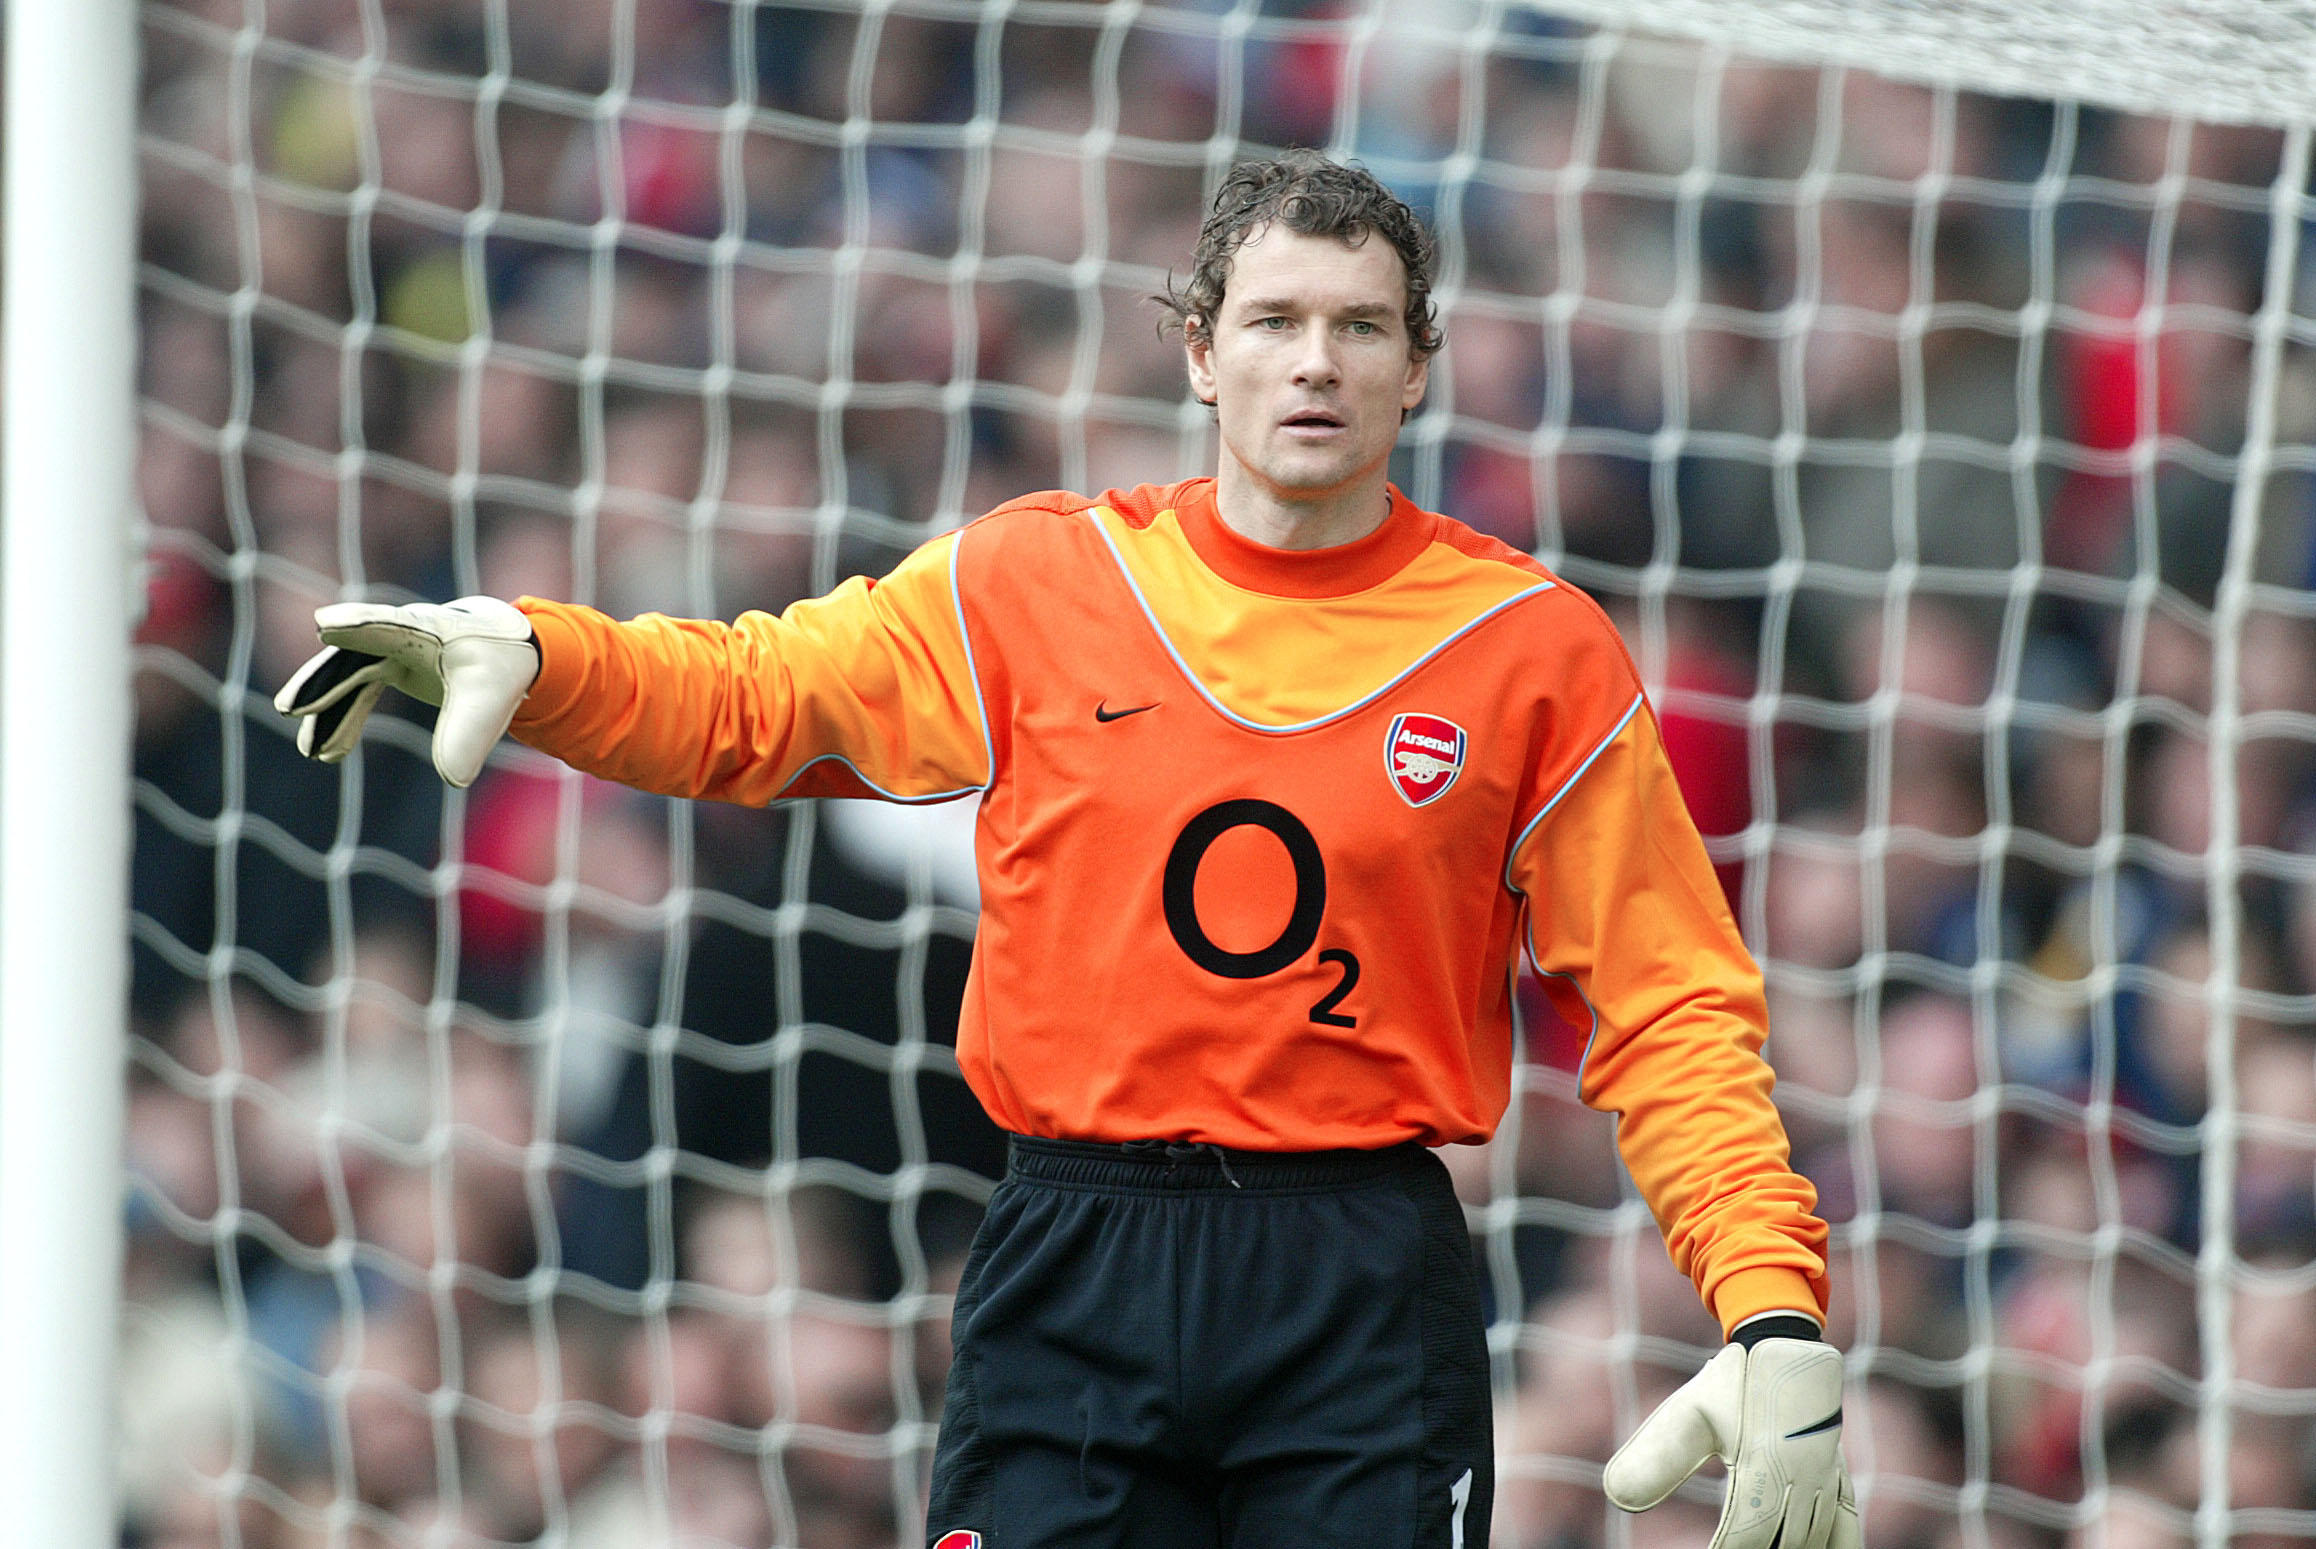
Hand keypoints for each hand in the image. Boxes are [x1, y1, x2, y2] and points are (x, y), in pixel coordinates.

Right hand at [273, 596, 539, 786]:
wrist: (506, 649)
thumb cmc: (500, 664)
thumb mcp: (492, 700)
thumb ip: (470, 734)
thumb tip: (453, 780)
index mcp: (431, 628)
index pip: (390, 626)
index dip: (359, 625)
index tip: (326, 624)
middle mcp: (402, 634)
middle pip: (354, 656)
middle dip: (323, 681)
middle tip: (292, 706)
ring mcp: (390, 649)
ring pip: (349, 678)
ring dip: (328, 712)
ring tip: (311, 752)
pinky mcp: (388, 667)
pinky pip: (358, 693)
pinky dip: (343, 721)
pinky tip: (328, 753)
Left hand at [1603, 1336, 1858, 1548]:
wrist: (1786, 1350)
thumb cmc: (1732, 1384)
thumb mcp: (1687, 1413)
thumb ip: (1657, 1455)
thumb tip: (1615, 1495)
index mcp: (1766, 1464)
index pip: (1745, 1534)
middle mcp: (1803, 1480)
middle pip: (1783, 1545)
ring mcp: (1828, 1485)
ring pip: (1816, 1542)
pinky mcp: (1840, 1486)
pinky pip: (1848, 1533)